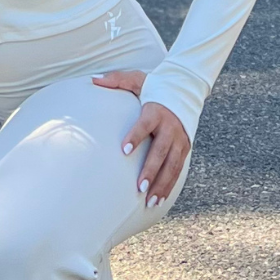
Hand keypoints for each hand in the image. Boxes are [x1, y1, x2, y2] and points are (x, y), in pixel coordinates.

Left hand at [92, 70, 190, 204]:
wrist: (185, 89)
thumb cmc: (155, 86)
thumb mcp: (137, 79)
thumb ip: (117, 80)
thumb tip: (94, 79)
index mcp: (156, 110)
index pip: (145, 124)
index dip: (136, 136)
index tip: (124, 150)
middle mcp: (171, 126)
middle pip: (161, 151)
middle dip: (151, 170)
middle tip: (139, 186)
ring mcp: (180, 139)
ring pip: (172, 165)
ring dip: (161, 184)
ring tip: (149, 201)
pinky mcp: (185, 148)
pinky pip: (177, 170)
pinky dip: (169, 185)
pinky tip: (159, 200)